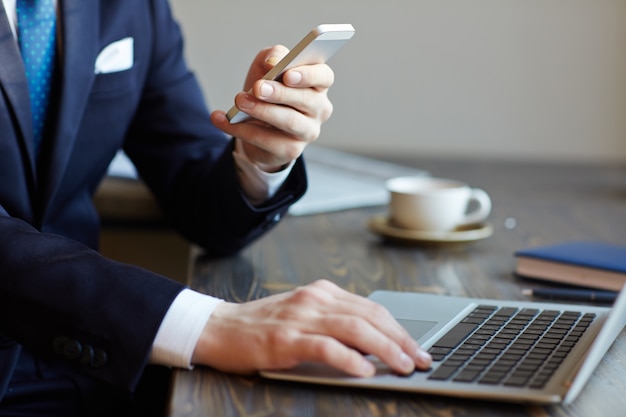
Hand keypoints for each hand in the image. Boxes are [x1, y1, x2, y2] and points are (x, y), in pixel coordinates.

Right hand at [191, 280, 431, 376]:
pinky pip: (326, 346)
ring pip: (354, 328)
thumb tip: (373, 344)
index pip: (372, 308)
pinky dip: (350, 359)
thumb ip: (334, 322)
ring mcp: (301, 317)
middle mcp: (316, 299)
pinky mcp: (286, 339)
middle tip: (421, 360)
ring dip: (385, 348)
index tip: (417, 347)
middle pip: (370, 316)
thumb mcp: (303, 315)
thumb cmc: (262, 326)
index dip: (399, 328)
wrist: (219, 327)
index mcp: (322, 292)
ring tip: (403, 366)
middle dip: (401, 339)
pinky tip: (365, 371)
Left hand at [210, 45, 333, 171]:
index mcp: (318, 85)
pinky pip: (267, 140)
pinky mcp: (291, 150)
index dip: (308, 75)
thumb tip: (274, 62)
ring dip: (263, 110)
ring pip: (289, 121)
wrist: (258, 126)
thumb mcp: (268, 66)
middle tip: (257, 87)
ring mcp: (308, 131)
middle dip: (280, 93)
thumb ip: (274, 55)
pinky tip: (222, 120)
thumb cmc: (268, 89)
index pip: (324, 77)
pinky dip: (242, 130)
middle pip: (306, 99)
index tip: (287, 74)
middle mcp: (319, 109)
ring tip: (239, 101)